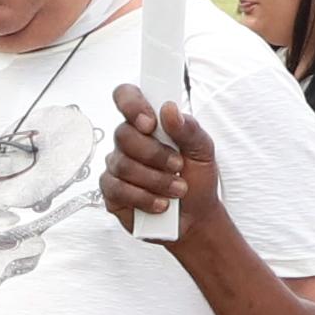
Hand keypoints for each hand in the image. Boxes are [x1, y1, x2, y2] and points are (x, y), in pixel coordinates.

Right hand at [101, 87, 214, 239]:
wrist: (196, 218)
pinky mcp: (111, 191)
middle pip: (124, 135)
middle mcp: (129, 142)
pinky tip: (161, 203)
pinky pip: (118, 190)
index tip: (150, 123)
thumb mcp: (203, 151)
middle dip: (155, 154)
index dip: (132, 104)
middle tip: (178, 166)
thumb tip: (169, 109)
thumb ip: (188, 129)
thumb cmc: (196, 180)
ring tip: (177, 189)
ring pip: (124, 165)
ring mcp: (117, 166)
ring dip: (156, 180)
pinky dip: (144, 198)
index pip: (126, 96)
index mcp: (149, 123)